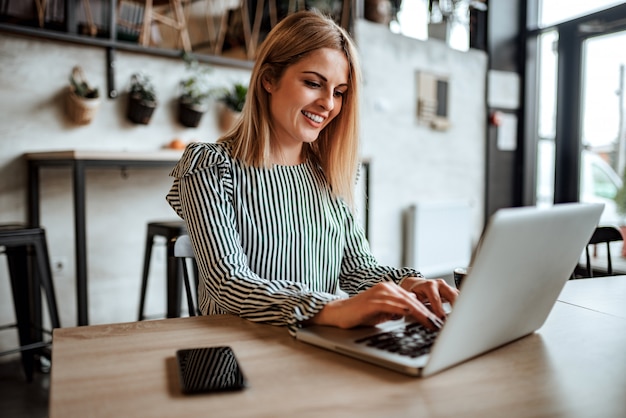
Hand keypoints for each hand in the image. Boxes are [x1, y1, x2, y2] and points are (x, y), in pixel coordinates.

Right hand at [308, 279, 455, 329]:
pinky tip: (414, 316)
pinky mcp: (373, 301)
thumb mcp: (383, 313)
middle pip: (413, 299)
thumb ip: (396, 311)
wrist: (339, 313)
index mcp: (390, 289)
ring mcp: (380, 293)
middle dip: (428, 312)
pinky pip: (393, 306)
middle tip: (440, 323)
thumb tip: (411, 315)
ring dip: (420, 313)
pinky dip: (405, 311)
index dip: (427, 310)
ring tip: (431, 322)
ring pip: (405, 302)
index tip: (438, 321)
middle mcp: (386, 287)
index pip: (413, 299)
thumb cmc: (360, 314)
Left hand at [400, 276, 457, 319]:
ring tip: (462, 318)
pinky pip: (460, 298)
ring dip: (461, 307)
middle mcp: (440, 284)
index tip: (442, 319)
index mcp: (429, 285)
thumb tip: (415, 308)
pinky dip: (462, 306)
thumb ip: (415, 302)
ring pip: (458, 295)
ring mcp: (447, 287)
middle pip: (452, 294)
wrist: (418, 285)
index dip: (439, 309)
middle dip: (455, 307)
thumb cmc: (415, 292)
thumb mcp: (412, 296)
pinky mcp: (452, 292)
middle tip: (457, 319)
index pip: (436, 298)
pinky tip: (463, 315)